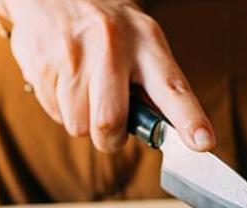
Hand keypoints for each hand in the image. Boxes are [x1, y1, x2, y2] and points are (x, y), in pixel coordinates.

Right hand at [0, 0, 214, 152]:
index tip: (203, 143)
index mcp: (146, 40)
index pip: (172, 87)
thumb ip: (153, 84)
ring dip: (82, 120)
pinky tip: (64, 79)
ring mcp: (73, 56)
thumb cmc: (105, 26)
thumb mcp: (139, 39)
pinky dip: (60, 107)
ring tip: (84, 89)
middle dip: (110, 138)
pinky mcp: (43, 66)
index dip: (189, 119)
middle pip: (110, 123)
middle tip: (110, 128)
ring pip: (79, 126)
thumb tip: (163, 132)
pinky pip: (54, 113)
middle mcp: (111, 46)